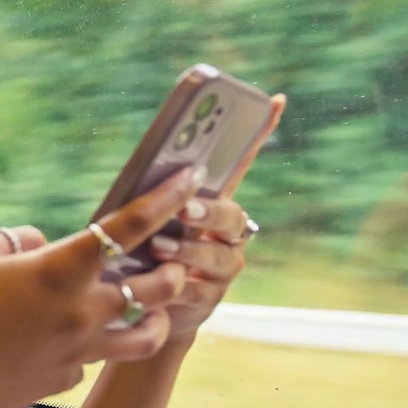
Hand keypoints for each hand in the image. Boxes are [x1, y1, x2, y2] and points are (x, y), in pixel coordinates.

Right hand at [0, 166, 200, 407]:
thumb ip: (17, 240)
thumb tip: (42, 243)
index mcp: (59, 271)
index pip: (128, 227)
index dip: (164, 199)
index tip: (189, 179)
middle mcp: (80, 313)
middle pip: (157, 287)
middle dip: (173, 268)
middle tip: (171, 258)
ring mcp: (77, 352)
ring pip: (145, 336)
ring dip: (157, 317)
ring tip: (155, 307)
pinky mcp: (64, 380)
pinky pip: (93, 359)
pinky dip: (93, 345)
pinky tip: (73, 338)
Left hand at [148, 94, 287, 343]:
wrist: (135, 308)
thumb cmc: (134, 250)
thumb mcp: (137, 216)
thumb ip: (151, 195)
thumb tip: (153, 168)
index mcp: (209, 202)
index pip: (238, 164)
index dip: (259, 134)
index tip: (273, 99)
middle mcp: (224, 233)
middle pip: (232, 216)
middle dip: (209, 210)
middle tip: (183, 208)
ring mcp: (221, 267)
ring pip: (219, 257)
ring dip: (190, 251)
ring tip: (159, 246)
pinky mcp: (208, 300)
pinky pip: (200, 291)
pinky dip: (179, 286)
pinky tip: (161, 281)